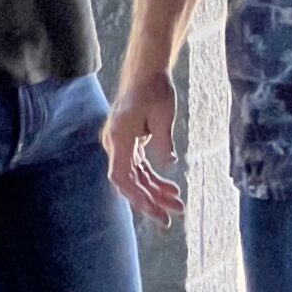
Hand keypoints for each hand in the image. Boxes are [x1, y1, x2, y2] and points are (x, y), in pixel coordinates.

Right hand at [103, 71, 185, 226]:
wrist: (146, 72)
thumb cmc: (155, 89)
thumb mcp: (164, 114)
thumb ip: (164, 141)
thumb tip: (168, 164)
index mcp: (119, 137)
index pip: (121, 176)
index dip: (136, 196)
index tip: (154, 209)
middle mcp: (114, 143)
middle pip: (128, 182)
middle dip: (149, 201)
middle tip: (170, 219)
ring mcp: (119, 145)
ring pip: (135, 177)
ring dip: (154, 193)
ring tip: (178, 206)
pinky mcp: (127, 144)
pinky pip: (138, 168)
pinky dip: (153, 180)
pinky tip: (170, 190)